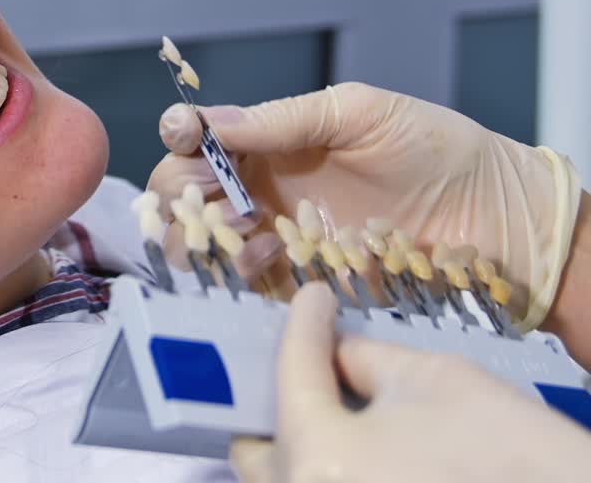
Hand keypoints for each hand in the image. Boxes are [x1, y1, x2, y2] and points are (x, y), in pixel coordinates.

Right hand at [147, 82, 580, 329]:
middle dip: (179, 189)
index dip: (181, 133)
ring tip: (239, 223)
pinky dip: (241, 269)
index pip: (197, 135)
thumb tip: (213, 121)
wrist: (492, 213)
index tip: (188, 135)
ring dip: (202, 232)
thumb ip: (283, 119)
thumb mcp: (356, 112)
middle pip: (183, 189)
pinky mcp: (301, 279)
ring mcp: (278, 234)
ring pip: (202, 239)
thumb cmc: (431, 146)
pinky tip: (269, 255)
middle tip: (208, 191)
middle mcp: (261, 184)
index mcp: (268, 138)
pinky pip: (248, 282)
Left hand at [231, 282, 590, 482]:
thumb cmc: (503, 445)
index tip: (312, 296)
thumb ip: (364, 359)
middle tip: (302, 364)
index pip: (292, 370)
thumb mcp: (431, 378)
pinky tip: (354, 443)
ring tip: (322, 401)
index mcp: (319, 455)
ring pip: (286, 481)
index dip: (304, 323)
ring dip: (295, 441)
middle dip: (272, 402)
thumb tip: (334, 351)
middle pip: (257, 451)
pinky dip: (327, 469)